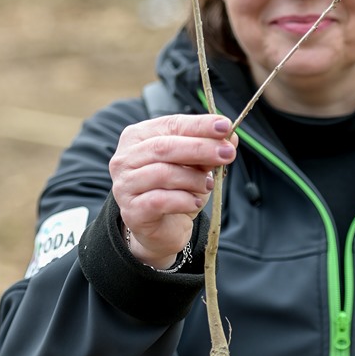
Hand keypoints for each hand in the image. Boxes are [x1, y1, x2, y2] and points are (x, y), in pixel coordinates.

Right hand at [110, 113, 236, 267]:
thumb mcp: (195, 166)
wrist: (163, 230)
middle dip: (200, 148)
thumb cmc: (176, 191)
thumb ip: (208, 150)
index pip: (170, 125)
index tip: (225, 126)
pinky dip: (184, 200)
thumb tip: (230, 137)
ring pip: (162, 173)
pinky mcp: (132, 211)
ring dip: (193, 178)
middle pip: (164, 147)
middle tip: (227, 153)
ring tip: (209, 185)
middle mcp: (125, 159)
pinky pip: (160, 201)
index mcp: (138, 137)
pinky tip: (195, 202)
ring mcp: (124, 186)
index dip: (198, 125)